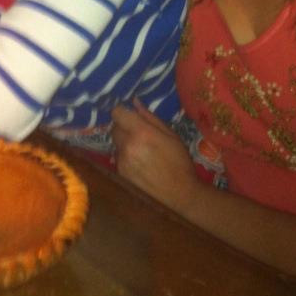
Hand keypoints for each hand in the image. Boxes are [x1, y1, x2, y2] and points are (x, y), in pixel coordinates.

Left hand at [112, 99, 199, 214]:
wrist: (180, 193)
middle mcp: (128, 146)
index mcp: (141, 133)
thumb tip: (134, 102)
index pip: (117, 113)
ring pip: (116, 143)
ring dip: (124, 142)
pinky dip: (125, 156)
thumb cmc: (179, 161)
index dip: (122, 111)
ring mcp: (122, 161)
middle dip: (123, 127)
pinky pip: (118, 157)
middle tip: (139, 133)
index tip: (129, 114)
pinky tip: (140, 163)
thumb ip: (149, 117)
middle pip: (114, 128)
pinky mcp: (121, 173)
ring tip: (142, 150)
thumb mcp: (170, 134)